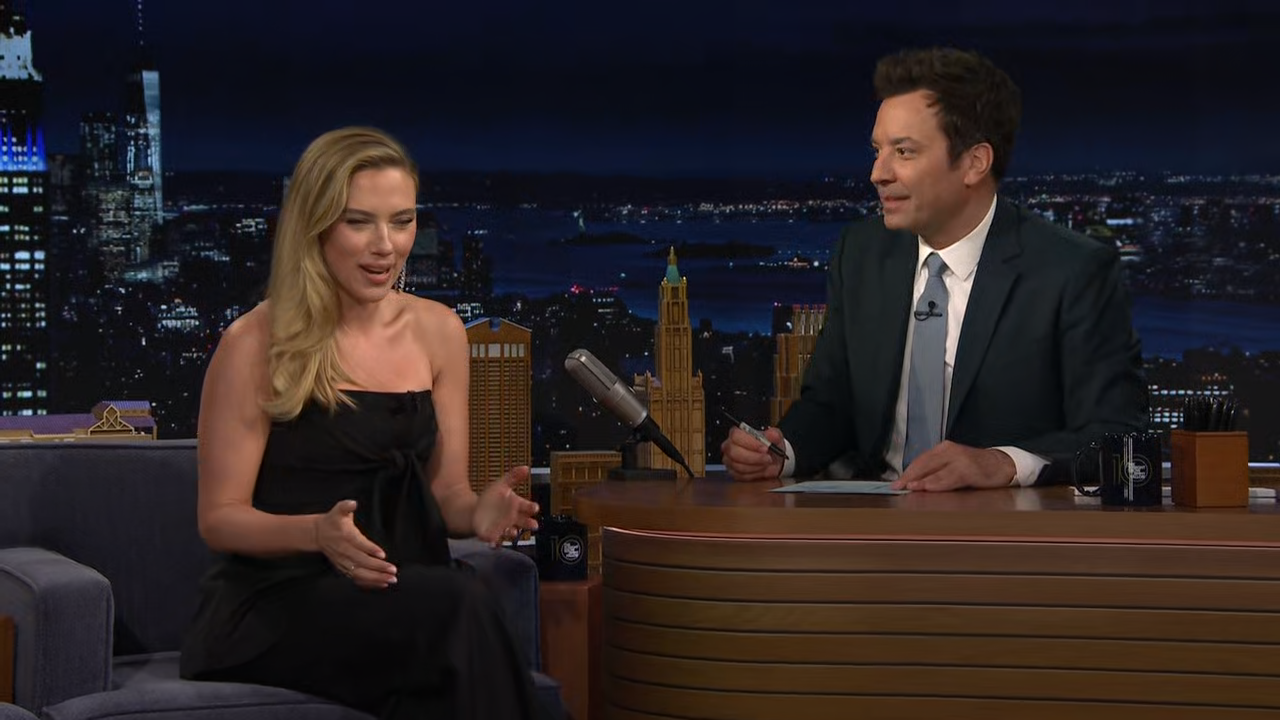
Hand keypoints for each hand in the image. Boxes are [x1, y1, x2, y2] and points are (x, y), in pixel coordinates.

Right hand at [315, 500, 397, 588]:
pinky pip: (357, 578)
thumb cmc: (333, 521)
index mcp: (345, 536)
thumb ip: (345, 506)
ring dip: (376, 578)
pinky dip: (370, 583)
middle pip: (361, 562)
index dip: (370, 549)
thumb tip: (353, 503)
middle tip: (393, 570)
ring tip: (391, 579)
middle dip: (377, 567)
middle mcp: (344, 551)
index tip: (382, 554)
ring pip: (360, 573)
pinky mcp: (344, 569)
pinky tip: (383, 583)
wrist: (318, 534)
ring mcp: (343, 562)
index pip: (358, 544)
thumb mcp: (338, 510)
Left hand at [473, 466, 540, 546]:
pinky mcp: (492, 535)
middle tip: (533, 524)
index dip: (531, 508)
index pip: (527, 507)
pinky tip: (494, 541)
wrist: (474, 512)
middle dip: (528, 523)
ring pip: (510, 531)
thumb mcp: (501, 484)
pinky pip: (496, 539)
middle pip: (522, 521)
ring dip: (511, 531)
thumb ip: (513, 476)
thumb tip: (526, 468)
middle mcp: (512, 518)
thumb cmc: (491, 499)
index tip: (534, 508)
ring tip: (512, 531)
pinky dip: (496, 541)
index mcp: (516, 506)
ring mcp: (503, 528)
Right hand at [721, 426, 784, 481]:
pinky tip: (762, 469)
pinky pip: (742, 476)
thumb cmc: (769, 446)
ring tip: (766, 463)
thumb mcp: (775, 437)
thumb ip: (773, 434)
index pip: (736, 436)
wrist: (772, 460)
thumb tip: (772, 435)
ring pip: (740, 466)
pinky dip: (755, 474)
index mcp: (737, 434)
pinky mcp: (733, 473)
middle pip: (734, 452)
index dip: (750, 443)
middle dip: (754, 457)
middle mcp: (729, 446)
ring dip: (757, 466)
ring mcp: (729, 460)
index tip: (765, 448)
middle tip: (768, 458)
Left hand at [889, 441, 1016, 491]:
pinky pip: (950, 478)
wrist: (1001, 465)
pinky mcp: (969, 469)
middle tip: (897, 487)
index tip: (896, 483)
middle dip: (910, 477)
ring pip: (936, 471)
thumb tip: (914, 484)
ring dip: (922, 481)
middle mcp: (950, 450)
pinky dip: (938, 484)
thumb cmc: (974, 467)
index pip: (920, 460)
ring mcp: (960, 459)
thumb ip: (936, 471)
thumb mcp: (952, 465)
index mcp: (943, 449)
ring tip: (909, 488)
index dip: (907, 472)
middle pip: (924, 464)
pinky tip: (929, 489)